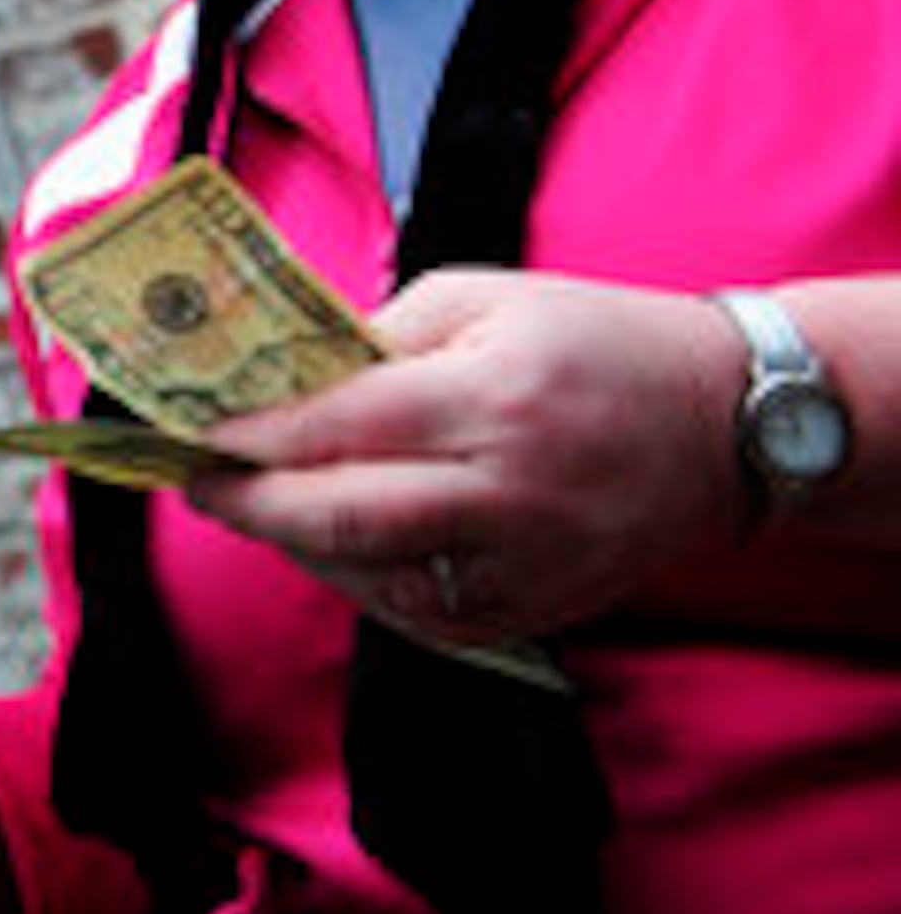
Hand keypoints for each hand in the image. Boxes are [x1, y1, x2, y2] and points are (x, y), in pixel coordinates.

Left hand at [192, 269, 736, 643]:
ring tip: (255, 501)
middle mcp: (509, 495)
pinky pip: (412, 611)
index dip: (250, 434)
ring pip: (365, 576)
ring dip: (294, 541)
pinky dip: (355, 576)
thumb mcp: (480, 299)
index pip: (339, 426)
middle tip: (193, 482)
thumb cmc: (593, 343)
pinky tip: (331, 537)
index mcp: (494, 399)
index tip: (188, 429)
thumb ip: (373, 338)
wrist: (724, 427)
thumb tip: (273, 377)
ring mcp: (523, 568)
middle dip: (248, 504)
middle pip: (338, 519)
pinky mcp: (530, 614)